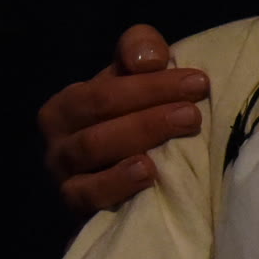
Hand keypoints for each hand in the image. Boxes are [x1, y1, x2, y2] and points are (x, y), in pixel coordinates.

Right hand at [38, 25, 204, 215]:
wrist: (128, 194)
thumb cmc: (137, 124)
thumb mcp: (138, 84)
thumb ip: (141, 52)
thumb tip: (150, 59)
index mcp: (69, 104)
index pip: (103, 86)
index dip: (149, 82)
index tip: (198, 81)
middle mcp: (60, 137)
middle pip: (96, 111)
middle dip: (150, 104)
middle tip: (195, 110)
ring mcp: (63, 174)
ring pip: (92, 146)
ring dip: (141, 134)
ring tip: (182, 127)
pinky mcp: (75, 207)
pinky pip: (87, 194)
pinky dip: (116, 181)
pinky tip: (148, 172)